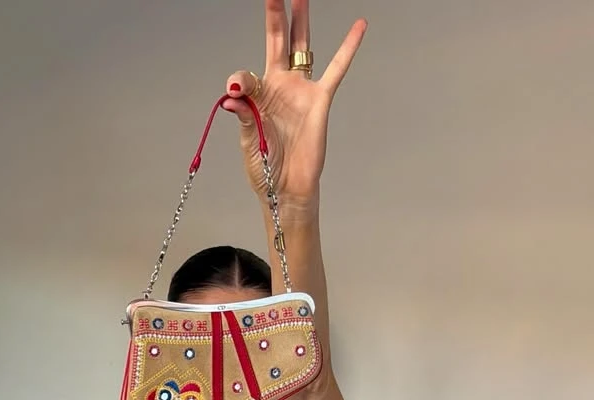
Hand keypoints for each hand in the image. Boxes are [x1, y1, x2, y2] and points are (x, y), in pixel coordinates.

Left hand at [222, 0, 366, 207]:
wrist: (287, 189)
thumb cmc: (266, 167)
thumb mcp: (249, 141)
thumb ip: (244, 113)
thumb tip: (235, 90)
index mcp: (259, 94)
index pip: (247, 74)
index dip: (241, 80)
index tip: (239, 90)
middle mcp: (280, 85)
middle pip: (277, 40)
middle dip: (275, 15)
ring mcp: (301, 89)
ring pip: (302, 46)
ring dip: (300, 21)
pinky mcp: (321, 99)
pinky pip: (337, 69)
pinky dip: (348, 47)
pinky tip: (358, 25)